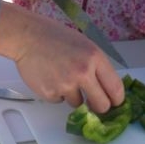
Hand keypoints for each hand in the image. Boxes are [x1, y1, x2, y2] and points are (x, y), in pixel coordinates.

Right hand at [0, 2, 124, 113]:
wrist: (28, 36)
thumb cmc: (56, 37)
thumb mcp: (84, 45)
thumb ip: (97, 66)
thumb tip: (107, 89)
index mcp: (95, 57)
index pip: (115, 89)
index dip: (117, 100)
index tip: (115, 104)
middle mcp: (83, 72)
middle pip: (101, 105)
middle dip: (99, 107)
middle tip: (93, 103)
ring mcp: (66, 84)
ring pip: (78, 104)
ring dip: (73, 96)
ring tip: (62, 75)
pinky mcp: (50, 93)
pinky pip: (60, 101)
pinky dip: (57, 93)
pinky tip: (50, 76)